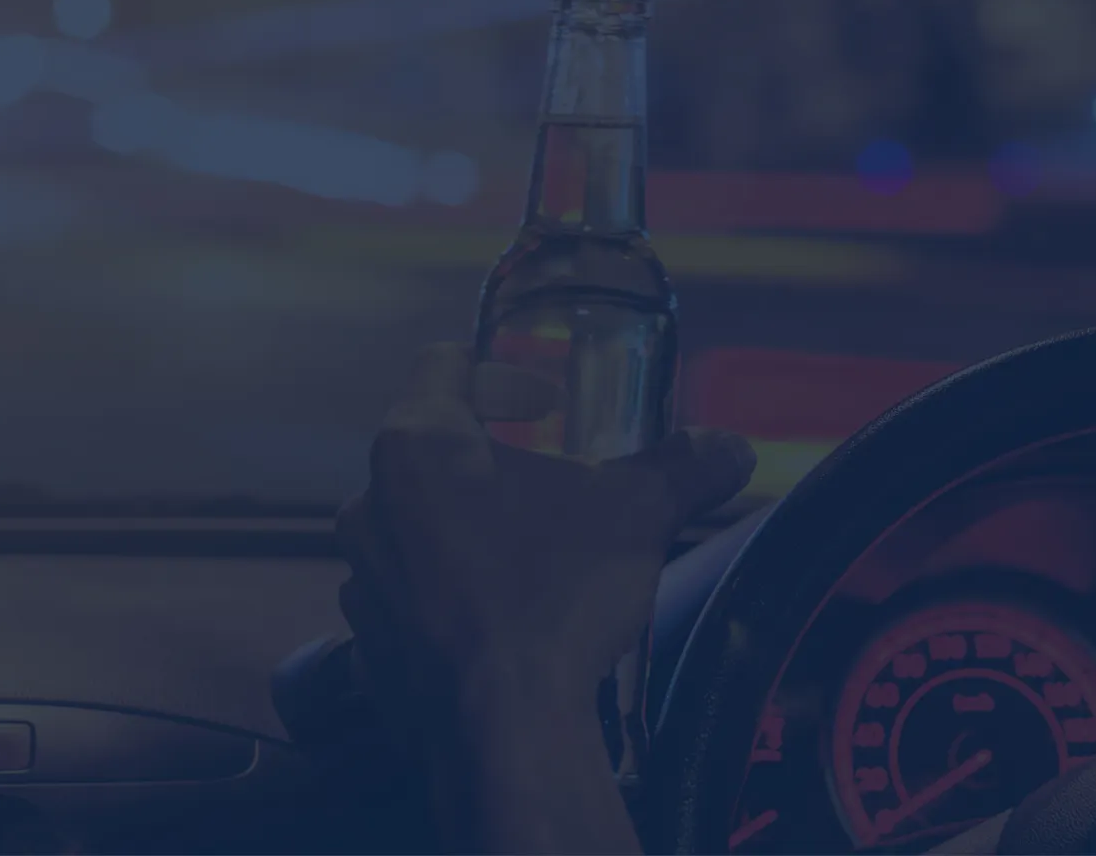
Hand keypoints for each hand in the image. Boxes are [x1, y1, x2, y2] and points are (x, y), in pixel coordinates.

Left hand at [336, 342, 755, 713]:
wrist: (506, 730)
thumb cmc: (558, 596)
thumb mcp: (638, 512)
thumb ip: (686, 466)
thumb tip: (733, 446)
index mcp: (418, 444)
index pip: (444, 365)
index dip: (503, 375)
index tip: (548, 410)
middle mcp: (371, 502)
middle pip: (432, 450)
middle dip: (496, 459)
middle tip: (557, 485)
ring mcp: (362, 577)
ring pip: (416, 523)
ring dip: (471, 525)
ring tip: (536, 555)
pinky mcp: (368, 642)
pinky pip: (410, 593)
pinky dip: (452, 590)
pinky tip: (508, 617)